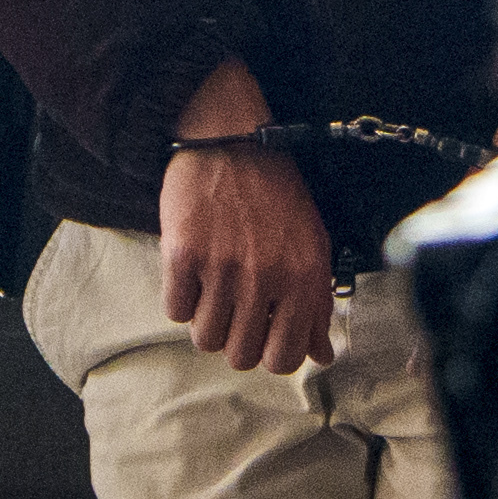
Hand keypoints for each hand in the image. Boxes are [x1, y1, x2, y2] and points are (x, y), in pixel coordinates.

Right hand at [158, 58, 334, 374]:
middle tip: (234, 309)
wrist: (230, 140)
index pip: (285, 358)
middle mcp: (265, 277)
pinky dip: (180, 298)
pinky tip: (192, 273)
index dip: (269, 353)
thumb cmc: (275, 193)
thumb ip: (317, 303)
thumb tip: (322, 354)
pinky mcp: (184, 255)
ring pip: (205, 339)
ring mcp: (222, 268)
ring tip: (211, 289)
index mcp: (303, 278)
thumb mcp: (312, 244)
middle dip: (235, 339)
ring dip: (206, 320)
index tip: (262, 333)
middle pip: (241, 356)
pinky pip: (175, 310)